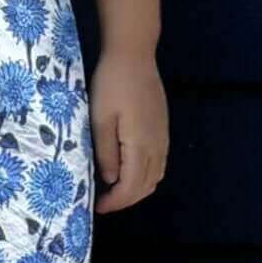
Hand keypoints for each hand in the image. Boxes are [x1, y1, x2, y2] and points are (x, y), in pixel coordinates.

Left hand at [89, 47, 167, 212]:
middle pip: (147, 185)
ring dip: (137, 189)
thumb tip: (110, 180)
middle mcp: (157, 145)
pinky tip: (129, 170)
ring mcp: (163, 137)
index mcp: (140, 145)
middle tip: (104, 202)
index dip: (116, 202)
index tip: (98, 207)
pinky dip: (146, 175)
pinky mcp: (163, 129)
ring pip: (156, 176)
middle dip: (126, 200)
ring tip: (114, 190)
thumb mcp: (100, 118)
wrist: (134, 55)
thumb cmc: (112, 84)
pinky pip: (159, 163)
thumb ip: (106, 152)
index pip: (132, 186)